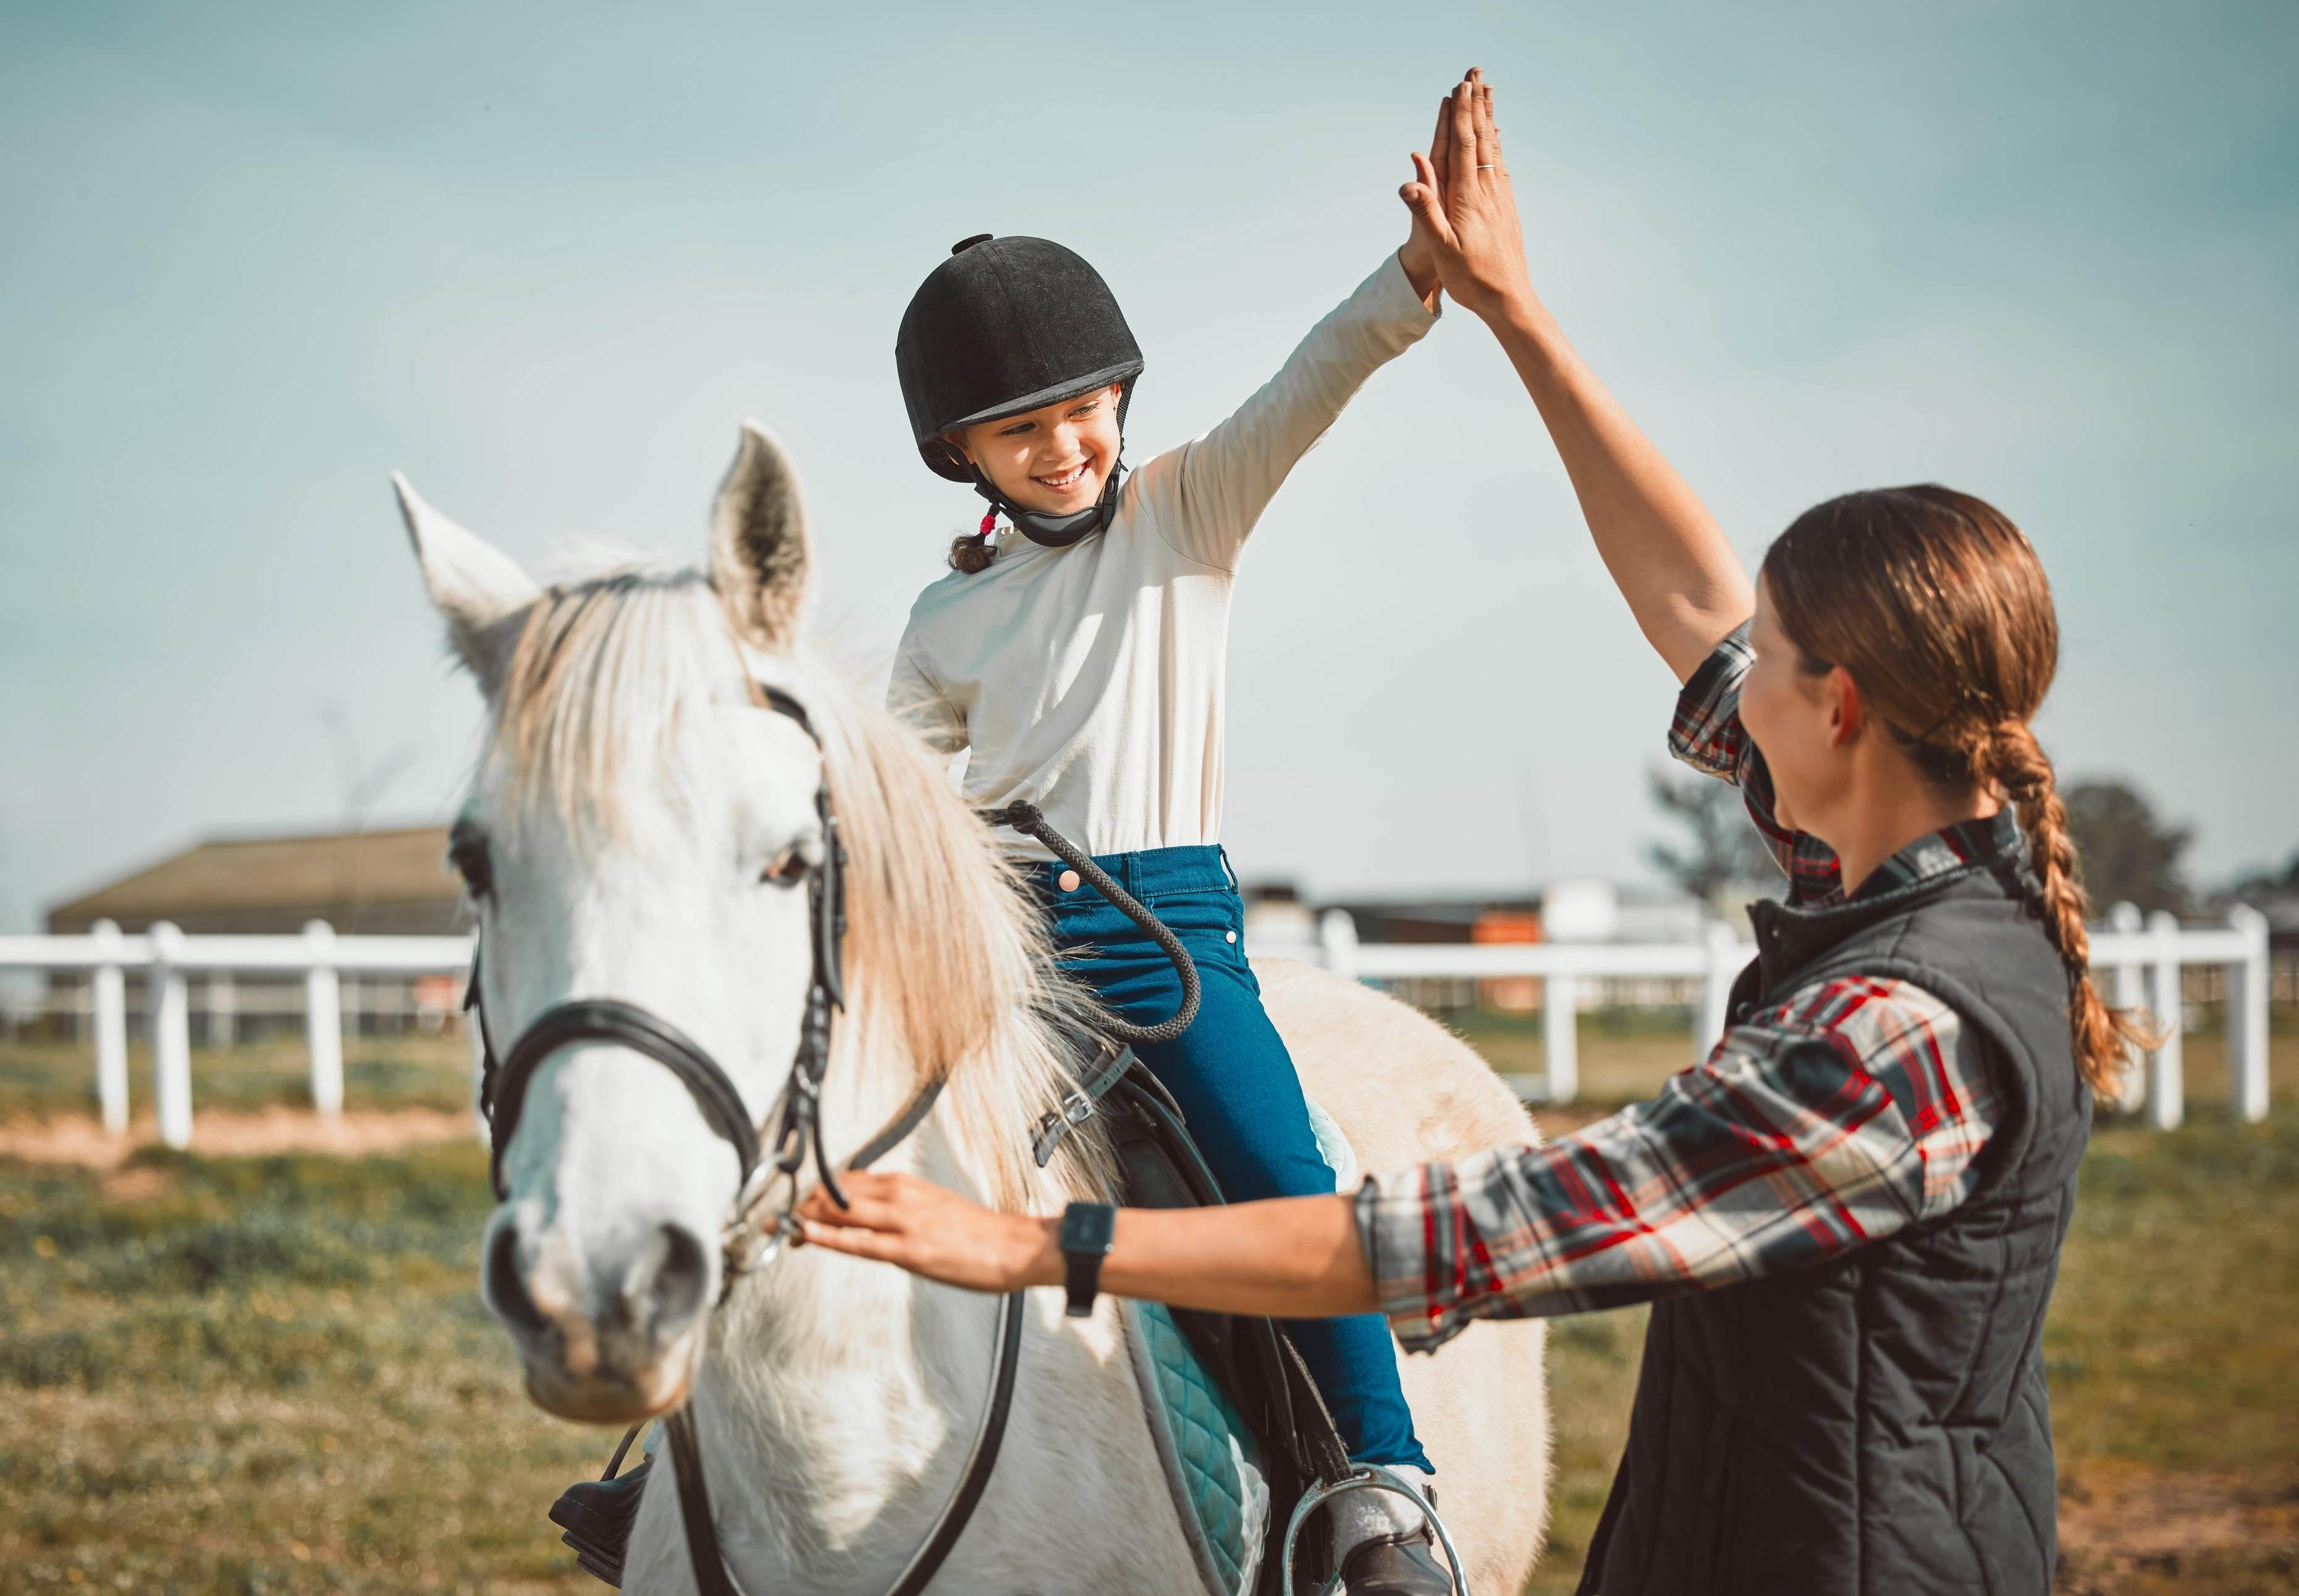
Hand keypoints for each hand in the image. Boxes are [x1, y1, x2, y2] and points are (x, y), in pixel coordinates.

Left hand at [797, 1171, 1059, 1293]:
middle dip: (805, 1205)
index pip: (847, 1181)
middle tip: (784, 1221)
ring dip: (809, 1218)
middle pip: (837, 1193)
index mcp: (905, 1185)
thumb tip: (867, 1215)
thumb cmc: (975, 1233)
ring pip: (843, 1212)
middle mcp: (900, 1196)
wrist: (1012, 1247)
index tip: (800, 1206)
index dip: (817, 1193)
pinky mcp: (910, 1250)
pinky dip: (830, 1236)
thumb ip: (898, 1208)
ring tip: (787, 1229)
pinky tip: (810, 1234)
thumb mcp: (931, 1207)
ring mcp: (904, 1222)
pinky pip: (861, 1242)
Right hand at [1400, 68, 1535, 322]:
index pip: (1464, 146)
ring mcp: (1499, 198)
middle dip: (1477, 104)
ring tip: (1487, 93)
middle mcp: (1487, 191)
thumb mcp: (1442, 249)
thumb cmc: (1471, 278)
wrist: (1509, 299)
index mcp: (1468, 197)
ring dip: (1488, 118)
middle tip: (1476, 74)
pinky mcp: (1505, 208)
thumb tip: (1408, 181)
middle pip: (1482, 138)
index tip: (1460, 87)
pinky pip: (1500, 167)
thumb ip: (1426, 212)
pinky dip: (1496, 145)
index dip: (1461, 115)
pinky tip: (1497, 138)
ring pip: (1493, 148)